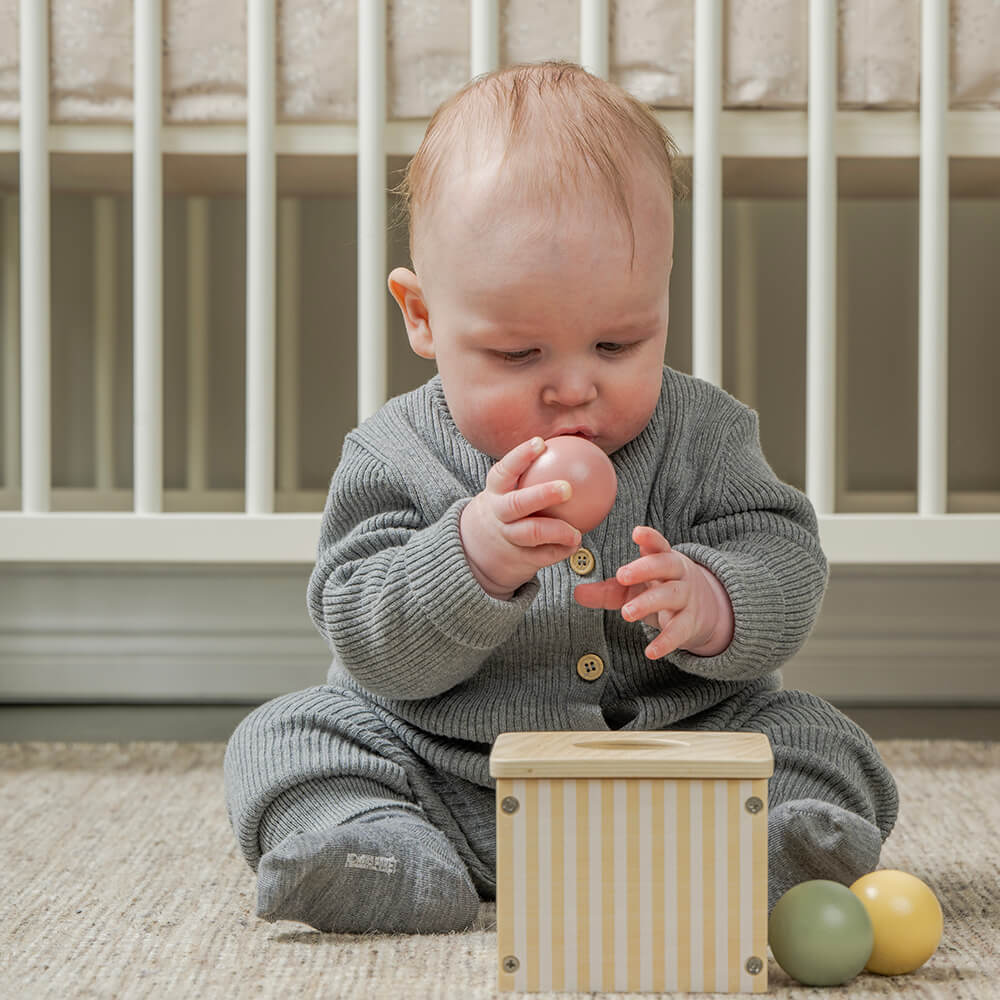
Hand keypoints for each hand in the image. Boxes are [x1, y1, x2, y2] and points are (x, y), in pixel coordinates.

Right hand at [460, 437, 582, 599]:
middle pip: (517, 503)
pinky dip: (561, 551)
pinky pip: (542, 555)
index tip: (540, 443)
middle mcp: (499, 512)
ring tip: (577, 533)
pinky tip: (576, 544)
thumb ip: (536, 471)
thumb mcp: (509, 488)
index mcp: (496, 490)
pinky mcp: (518, 557)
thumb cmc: (508, 506)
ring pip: (531, 533)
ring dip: (557, 532)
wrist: (480, 546)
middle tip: (567, 488)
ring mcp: (508, 536)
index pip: (505, 470)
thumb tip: (578, 444)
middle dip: (541, 495)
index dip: (520, 456)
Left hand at [574, 525, 732, 657]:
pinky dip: (665, 642)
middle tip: (621, 575)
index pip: (659, 545)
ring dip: (649, 603)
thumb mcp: (634, 588)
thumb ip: (607, 590)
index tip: (637, 533)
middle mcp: (678, 575)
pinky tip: (650, 651)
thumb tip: (576, 593)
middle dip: (645, 568)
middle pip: (666, 565)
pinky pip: (679, 631)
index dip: (650, 538)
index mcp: (664, 559)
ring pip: (671, 595)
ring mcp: (687, 598)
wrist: (705, 610)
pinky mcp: (691, 623)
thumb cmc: (661, 591)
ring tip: (626, 613)